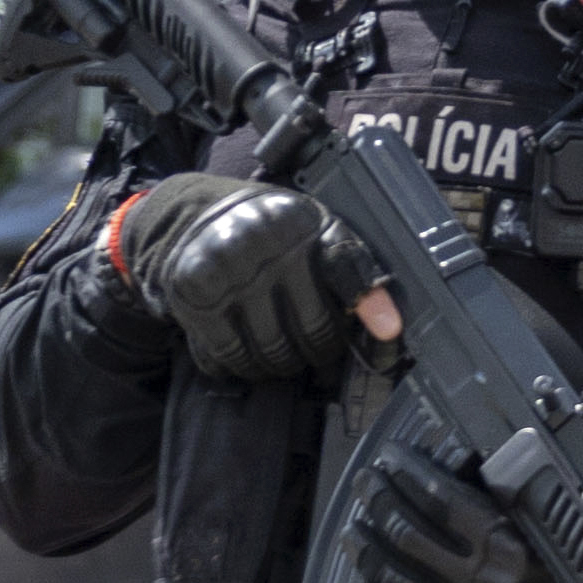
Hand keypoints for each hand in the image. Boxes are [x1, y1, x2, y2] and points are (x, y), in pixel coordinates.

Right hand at [114, 174, 385, 379]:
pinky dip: (239, 365)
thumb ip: (352, 268)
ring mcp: (225, 273)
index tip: (389, 332)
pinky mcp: (193, 299)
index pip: (345, 266)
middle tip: (313, 347)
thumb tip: (389, 327)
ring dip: (279, 365)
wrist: (194, 217)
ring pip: (271, 354)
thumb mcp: (314, 232)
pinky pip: (228, 357)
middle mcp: (263, 243)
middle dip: (318, 350)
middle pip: (313, 331)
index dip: (369, 303)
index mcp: (300, 221)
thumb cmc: (270, 234)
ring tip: (279, 350)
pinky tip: (244, 349)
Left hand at [343, 444, 582, 582]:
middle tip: (366, 485)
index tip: (389, 457)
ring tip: (354, 531)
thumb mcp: (534, 528)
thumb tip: (440, 465)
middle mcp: (483, 582)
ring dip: (366, 551)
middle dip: (379, 502)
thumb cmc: (547, 571)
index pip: (441, 500)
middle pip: (409, 535)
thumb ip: (492, 502)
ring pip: (396, 579)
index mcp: (507, 545)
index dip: (408, 473)